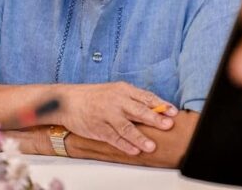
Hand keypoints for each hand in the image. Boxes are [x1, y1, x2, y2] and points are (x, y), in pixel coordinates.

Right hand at [54, 82, 177, 154]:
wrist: (68, 100)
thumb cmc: (95, 96)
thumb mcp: (115, 91)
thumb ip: (134, 100)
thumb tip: (158, 109)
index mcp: (122, 90)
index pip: (145, 97)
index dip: (160, 104)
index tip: (173, 111)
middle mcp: (115, 101)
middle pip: (138, 111)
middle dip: (154, 118)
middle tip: (167, 125)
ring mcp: (106, 115)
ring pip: (125, 127)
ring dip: (139, 137)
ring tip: (151, 146)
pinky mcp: (97, 128)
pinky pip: (113, 138)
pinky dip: (124, 145)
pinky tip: (134, 151)